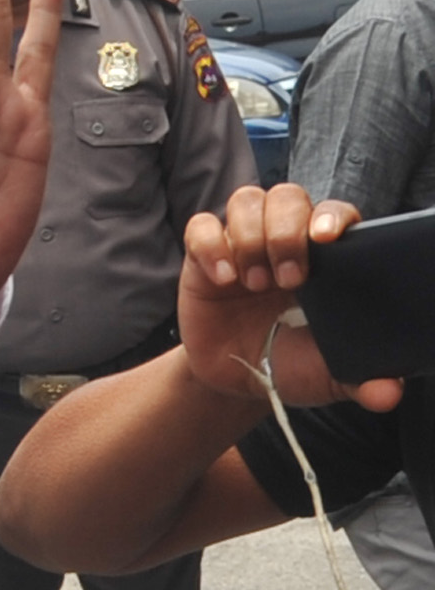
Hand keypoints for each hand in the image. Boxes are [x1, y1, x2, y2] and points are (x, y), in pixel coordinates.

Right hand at [171, 183, 402, 412]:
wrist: (235, 378)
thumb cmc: (289, 363)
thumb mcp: (329, 375)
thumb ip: (361, 379)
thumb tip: (388, 393)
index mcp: (325, 259)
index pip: (333, 213)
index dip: (330, 216)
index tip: (326, 238)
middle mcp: (284, 240)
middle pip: (287, 196)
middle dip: (287, 231)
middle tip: (288, 280)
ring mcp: (242, 243)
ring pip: (247, 200)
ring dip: (251, 236)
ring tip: (254, 282)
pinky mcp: (203, 255)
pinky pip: (202, 226)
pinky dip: (211, 245)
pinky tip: (222, 278)